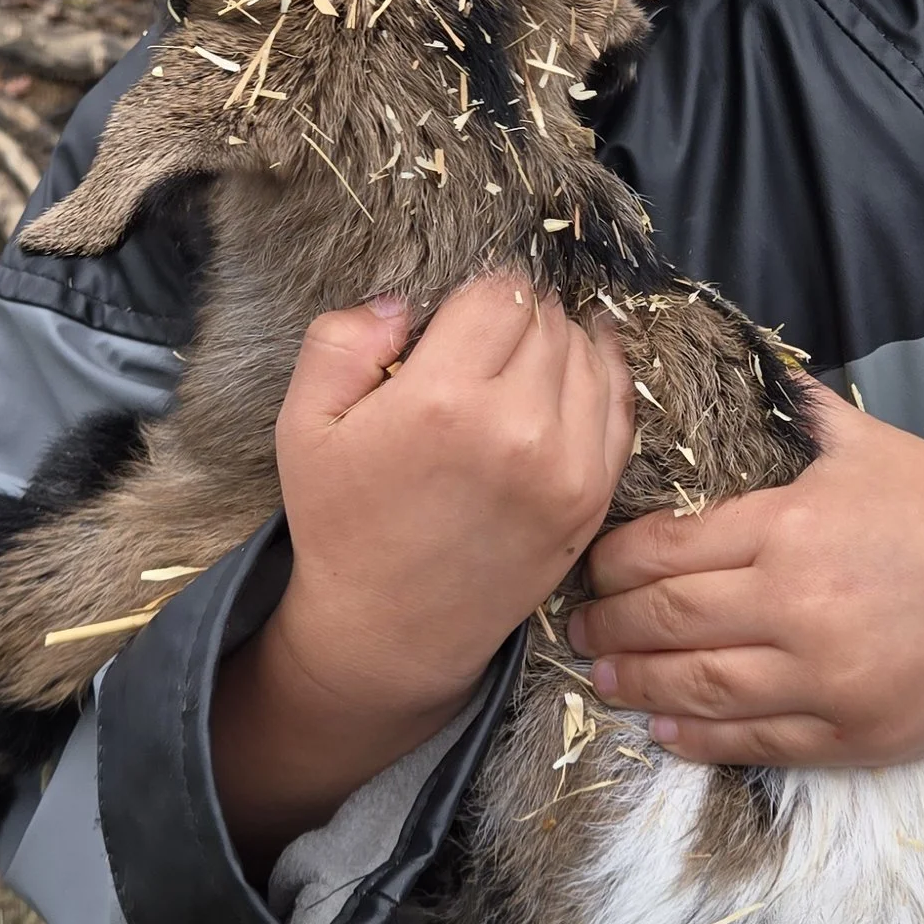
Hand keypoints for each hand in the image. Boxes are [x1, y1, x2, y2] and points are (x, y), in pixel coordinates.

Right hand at [212, 277, 632, 856]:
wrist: (391, 631)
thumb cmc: (344, 525)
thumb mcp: (304, 424)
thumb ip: (342, 340)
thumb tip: (405, 301)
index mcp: (441, 400)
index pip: (501, 293)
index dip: (481, 291)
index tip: (462, 313)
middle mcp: (516, 429)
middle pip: (547, 319)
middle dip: (518, 315)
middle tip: (486, 340)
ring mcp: (566, 467)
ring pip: (588, 354)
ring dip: (560, 342)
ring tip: (521, 360)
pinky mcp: (592, 499)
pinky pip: (619, 407)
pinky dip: (602, 377)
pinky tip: (576, 368)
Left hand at [565, 382, 923, 767]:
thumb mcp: (861, 440)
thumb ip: (784, 408)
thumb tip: (714, 356)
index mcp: (791, 524)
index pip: (665, 548)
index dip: (612, 561)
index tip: (589, 562)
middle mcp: (799, 605)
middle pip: (668, 621)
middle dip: (608, 623)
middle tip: (576, 623)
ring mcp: (826, 678)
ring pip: (699, 688)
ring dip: (637, 684)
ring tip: (602, 675)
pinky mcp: (854, 733)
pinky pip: (755, 742)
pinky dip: (699, 739)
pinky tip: (665, 728)